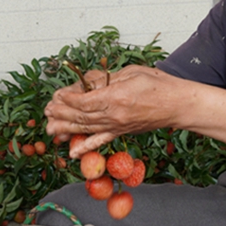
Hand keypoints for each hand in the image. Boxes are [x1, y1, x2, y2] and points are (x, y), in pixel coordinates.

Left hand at [45, 65, 180, 157]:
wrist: (178, 104)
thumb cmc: (158, 85)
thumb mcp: (130, 73)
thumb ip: (106, 78)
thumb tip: (87, 81)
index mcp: (115, 97)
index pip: (83, 101)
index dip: (67, 99)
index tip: (57, 96)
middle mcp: (114, 115)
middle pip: (81, 116)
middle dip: (61, 114)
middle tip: (47, 111)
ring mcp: (118, 126)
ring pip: (86, 129)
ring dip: (66, 129)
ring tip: (50, 129)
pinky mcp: (122, 132)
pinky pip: (100, 141)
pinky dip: (86, 147)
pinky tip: (73, 152)